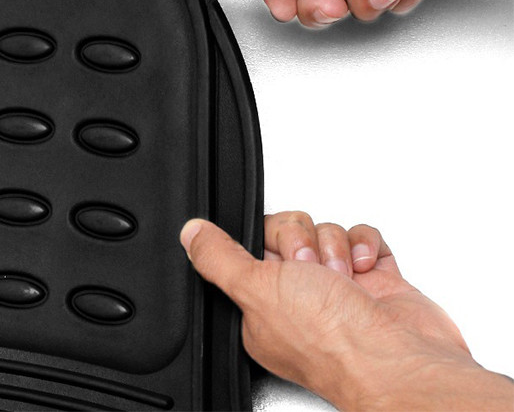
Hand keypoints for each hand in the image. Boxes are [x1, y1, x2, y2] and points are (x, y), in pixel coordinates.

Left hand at [180, 213, 513, 410]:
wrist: (402, 362)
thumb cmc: (332, 342)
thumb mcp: (256, 290)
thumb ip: (218, 258)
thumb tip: (190, 234)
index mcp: (263, 306)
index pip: (251, 244)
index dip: (265, 238)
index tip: (274, 253)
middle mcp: (299, 298)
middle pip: (291, 231)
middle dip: (303, 241)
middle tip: (311, 270)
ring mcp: (339, 289)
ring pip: (326, 231)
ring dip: (335, 246)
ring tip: (343, 278)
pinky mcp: (375, 283)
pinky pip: (362, 237)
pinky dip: (366, 245)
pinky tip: (366, 269)